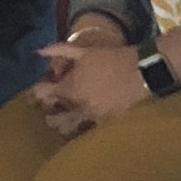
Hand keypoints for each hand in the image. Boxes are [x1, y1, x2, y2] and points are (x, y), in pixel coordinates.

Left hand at [29, 31, 143, 139]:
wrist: (141, 72)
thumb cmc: (111, 59)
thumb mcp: (84, 51)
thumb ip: (59, 50)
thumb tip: (39, 51)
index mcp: (70, 88)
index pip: (45, 95)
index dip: (39, 92)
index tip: (39, 90)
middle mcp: (78, 106)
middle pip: (55, 118)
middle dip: (50, 115)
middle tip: (50, 113)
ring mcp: (92, 117)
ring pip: (71, 128)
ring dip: (64, 125)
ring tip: (63, 123)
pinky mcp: (106, 123)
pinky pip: (89, 129)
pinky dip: (83, 127)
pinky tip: (84, 123)